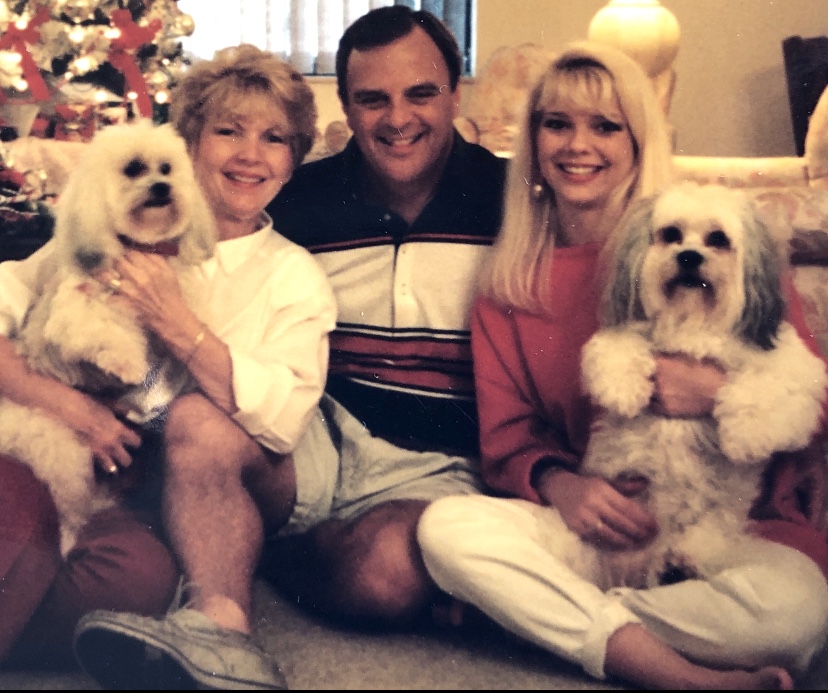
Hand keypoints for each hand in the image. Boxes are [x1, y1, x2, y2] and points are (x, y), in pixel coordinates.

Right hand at [64, 393, 141, 474]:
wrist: (72, 409)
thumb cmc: (92, 404)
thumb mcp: (111, 405)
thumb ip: (122, 411)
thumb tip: (130, 414)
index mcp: (119, 431)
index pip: (136, 442)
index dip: (138, 441)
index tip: (136, 440)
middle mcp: (111, 443)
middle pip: (126, 459)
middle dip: (128, 458)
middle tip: (127, 453)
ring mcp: (99, 450)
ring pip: (112, 467)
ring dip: (115, 465)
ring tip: (116, 464)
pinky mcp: (89, 451)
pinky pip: (98, 463)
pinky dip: (102, 464)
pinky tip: (104, 464)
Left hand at [97, 250, 190, 333]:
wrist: (170, 317)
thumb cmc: (171, 294)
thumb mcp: (169, 273)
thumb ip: (156, 258)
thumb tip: (142, 247)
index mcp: (152, 270)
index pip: (132, 252)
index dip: (127, 250)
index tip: (126, 252)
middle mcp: (139, 279)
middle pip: (118, 261)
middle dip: (116, 260)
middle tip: (117, 262)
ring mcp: (129, 292)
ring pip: (107, 276)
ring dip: (103, 273)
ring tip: (102, 272)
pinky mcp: (123, 303)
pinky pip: (106, 296)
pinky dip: (101, 292)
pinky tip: (97, 290)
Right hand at [536, 467, 657, 548]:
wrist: (559, 489)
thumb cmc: (587, 486)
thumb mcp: (605, 482)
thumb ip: (625, 486)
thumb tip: (646, 483)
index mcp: (601, 490)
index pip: (627, 507)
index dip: (643, 518)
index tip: (655, 525)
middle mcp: (592, 504)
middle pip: (620, 523)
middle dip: (638, 532)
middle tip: (651, 537)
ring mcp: (583, 518)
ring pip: (610, 535)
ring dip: (627, 541)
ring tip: (640, 544)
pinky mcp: (577, 528)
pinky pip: (598, 540)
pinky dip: (612, 545)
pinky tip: (622, 546)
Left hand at [651, 353, 725, 417]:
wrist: (721, 392)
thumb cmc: (708, 370)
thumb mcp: (687, 356)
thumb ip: (669, 356)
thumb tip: (657, 356)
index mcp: (661, 364)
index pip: (644, 360)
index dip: (647, 359)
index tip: (649, 360)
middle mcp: (657, 380)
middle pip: (643, 377)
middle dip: (647, 374)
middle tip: (651, 373)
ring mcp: (661, 396)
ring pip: (646, 391)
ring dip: (649, 388)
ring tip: (656, 387)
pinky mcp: (666, 409)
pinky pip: (653, 404)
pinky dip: (654, 400)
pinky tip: (661, 398)